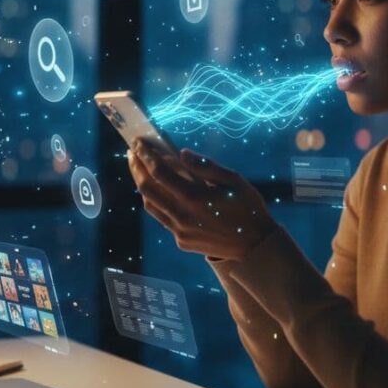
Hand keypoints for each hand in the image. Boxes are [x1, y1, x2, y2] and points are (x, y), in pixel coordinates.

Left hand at [127, 139, 278, 260]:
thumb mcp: (233, 180)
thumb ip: (205, 166)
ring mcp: (180, 231)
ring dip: (141, 183)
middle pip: (147, 188)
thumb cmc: (247, 207)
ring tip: (139, 167)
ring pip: (150, 204)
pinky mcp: (181, 240)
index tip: (139, 142)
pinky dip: (154, 200)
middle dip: (137, 166)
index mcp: (196, 197)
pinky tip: (156, 190)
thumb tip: (181, 152)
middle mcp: (183, 215)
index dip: (146, 155)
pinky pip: (161, 217)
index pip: (160, 172)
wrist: (255, 245)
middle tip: (132, 151)